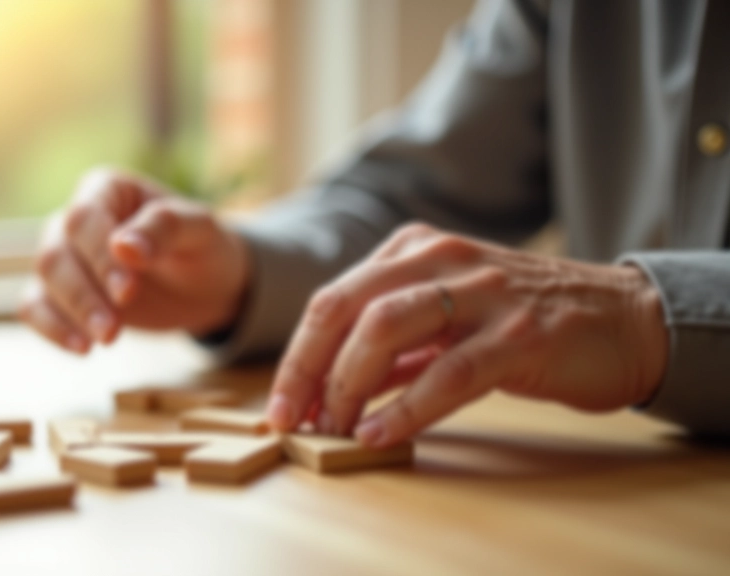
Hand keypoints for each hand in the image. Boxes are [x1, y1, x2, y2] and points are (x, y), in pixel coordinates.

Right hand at [20, 168, 250, 352]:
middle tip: (113, 330)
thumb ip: (164, 228)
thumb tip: (123, 247)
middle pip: (55, 252)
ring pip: (45, 279)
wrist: (203, 284)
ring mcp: (65, 255)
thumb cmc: (200, 246)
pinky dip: (51, 328)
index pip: (84, 218)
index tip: (128, 292)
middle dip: (83, 295)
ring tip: (107, 340)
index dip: (100, 257)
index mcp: (107, 189)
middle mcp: (76, 218)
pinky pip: (34, 306)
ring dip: (70, 314)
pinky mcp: (61, 292)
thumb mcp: (199, 230)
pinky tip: (82, 349)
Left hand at [265, 223, 668, 446]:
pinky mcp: (521, 333)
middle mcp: (441, 257)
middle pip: (345, 308)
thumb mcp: (445, 322)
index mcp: (414, 249)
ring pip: (386, 327)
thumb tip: (330, 394)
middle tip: (292, 421)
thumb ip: (392, 350)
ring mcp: (483, 291)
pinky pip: (449, 372)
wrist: (622, 318)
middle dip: (306, 369)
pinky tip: (380, 434)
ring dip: (348, 385)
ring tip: (335, 429)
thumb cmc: (522, 323)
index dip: (296, 357)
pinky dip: (407, 408)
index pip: (332, 300)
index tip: (279, 406)